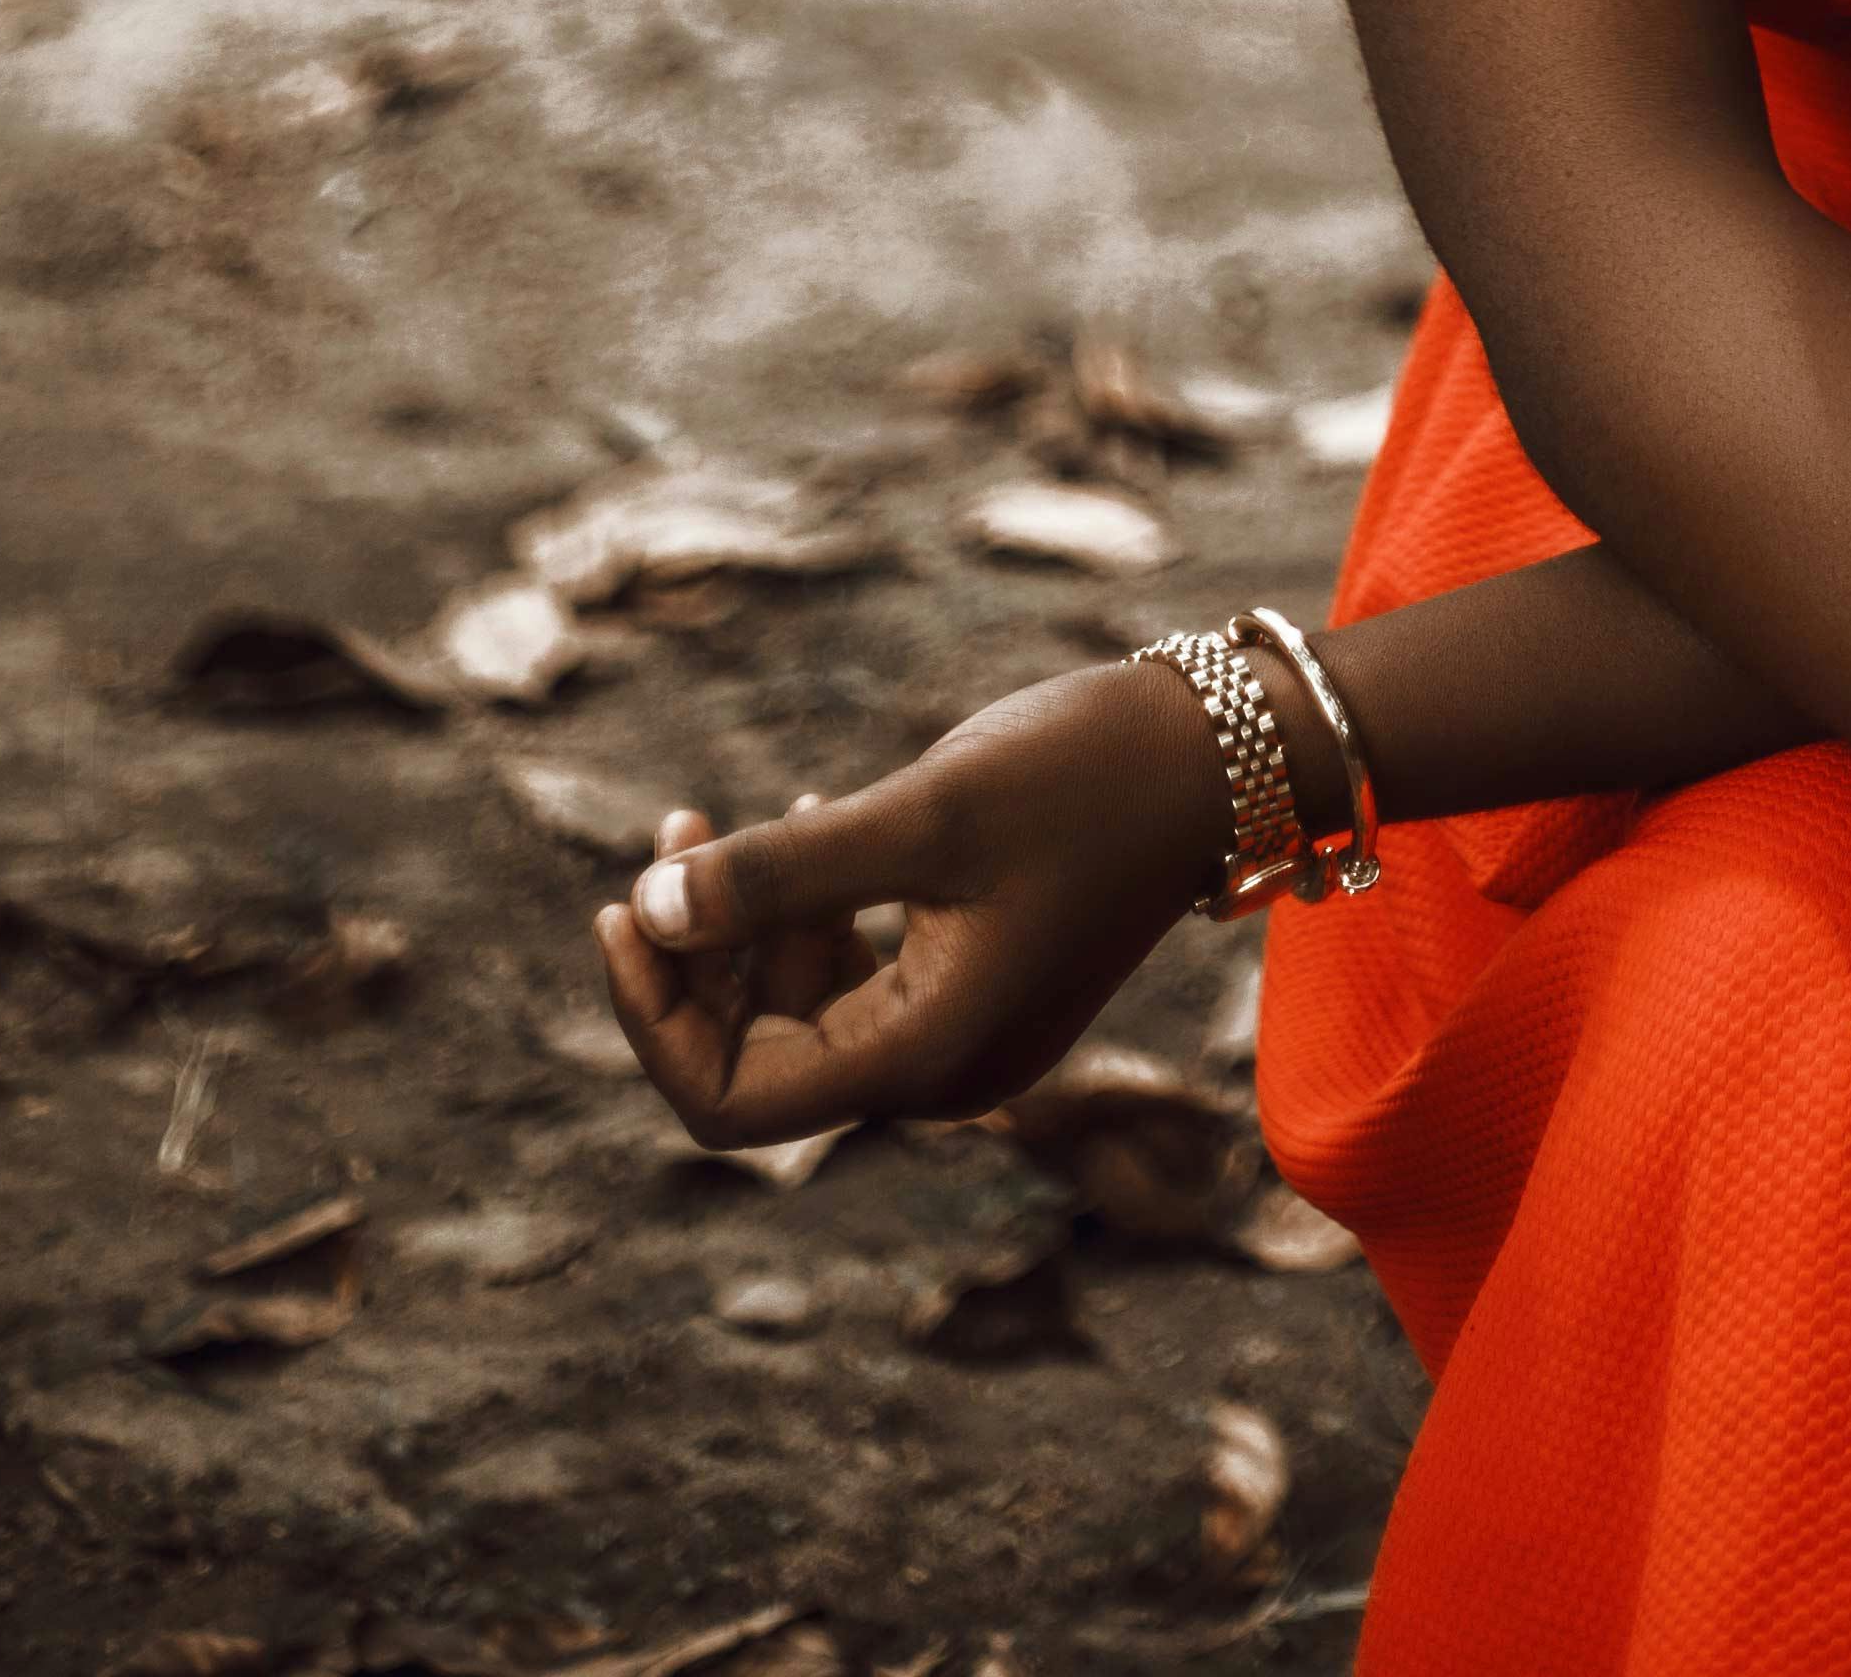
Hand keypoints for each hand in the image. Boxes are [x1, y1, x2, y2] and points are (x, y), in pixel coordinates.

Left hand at [592, 657, 1230, 1148]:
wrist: (1228, 751)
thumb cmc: (1086, 775)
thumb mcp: (924, 813)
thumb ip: (780, 874)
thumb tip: (648, 911)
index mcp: (929, 1060)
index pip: (733, 1099)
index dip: (656, 1016)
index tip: (622, 907)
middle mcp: (943, 1074)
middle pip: (760, 1057)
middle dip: (697, 952)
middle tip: (672, 829)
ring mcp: (965, 1033)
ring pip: (803, 1010)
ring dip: (748, 923)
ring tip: (722, 814)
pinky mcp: (980, 982)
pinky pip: (856, 975)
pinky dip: (812, 913)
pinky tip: (805, 819)